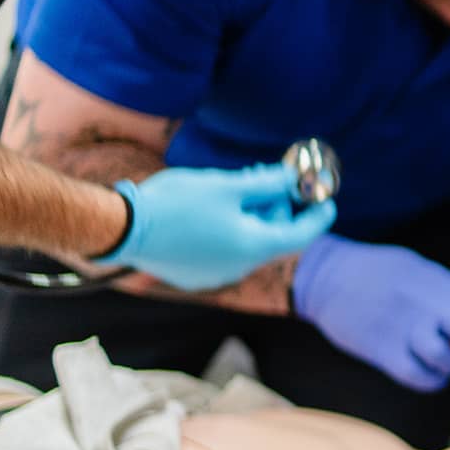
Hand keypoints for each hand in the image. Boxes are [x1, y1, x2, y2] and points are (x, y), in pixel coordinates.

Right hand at [107, 163, 335, 290]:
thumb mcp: (228, 186)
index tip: (328, 199)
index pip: (302, 235)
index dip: (318, 215)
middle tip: (270, 175)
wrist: (121, 227)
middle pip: (273, 235)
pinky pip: (224, 250)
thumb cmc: (176, 204)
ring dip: (251, 214)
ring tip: (239, 185)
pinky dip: (231, 229)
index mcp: (253, 248)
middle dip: (276, 205)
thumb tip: (295, 179)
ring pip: (248, 241)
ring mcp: (215, 274)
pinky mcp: (194, 274)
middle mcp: (239, 268)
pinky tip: (216, 207)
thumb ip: (268, 183)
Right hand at [292, 235, 449, 392]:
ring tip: (443, 360)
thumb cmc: (382, 272)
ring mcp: (405, 328)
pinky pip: (419, 377)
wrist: (329, 276)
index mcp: (442, 283)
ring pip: (447, 360)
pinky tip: (428, 374)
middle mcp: (428, 305)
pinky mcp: (383, 351)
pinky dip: (431, 381)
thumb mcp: (423, 270)